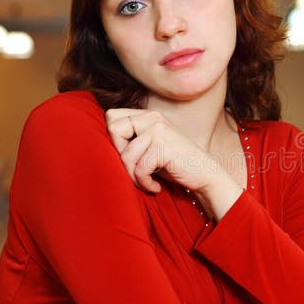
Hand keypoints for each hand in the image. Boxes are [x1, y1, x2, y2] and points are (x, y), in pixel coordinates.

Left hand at [105, 108, 241, 218]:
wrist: (205, 176)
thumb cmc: (174, 166)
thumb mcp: (150, 148)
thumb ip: (132, 140)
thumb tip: (98, 143)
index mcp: (149, 116)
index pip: (112, 117)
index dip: (114, 139)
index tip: (128, 156)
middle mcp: (154, 118)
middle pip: (113, 129)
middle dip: (120, 155)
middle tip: (135, 169)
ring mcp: (160, 131)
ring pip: (126, 154)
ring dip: (134, 176)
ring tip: (147, 182)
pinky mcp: (164, 147)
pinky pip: (140, 168)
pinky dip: (145, 183)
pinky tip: (155, 187)